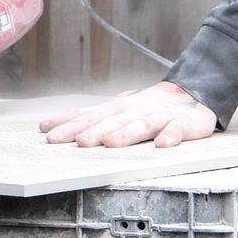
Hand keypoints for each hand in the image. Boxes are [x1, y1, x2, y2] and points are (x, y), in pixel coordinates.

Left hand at [38, 82, 217, 148]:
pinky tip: (163, 144)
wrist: (190, 93)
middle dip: (94, 131)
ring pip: (140, 125)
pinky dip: (170, 135)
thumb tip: (49, 125)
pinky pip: (176, 129)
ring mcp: (158, 116)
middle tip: (78, 142)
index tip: (48, 133)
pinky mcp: (181, 123)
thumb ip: (87, 117)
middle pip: (111, 122)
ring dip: (126, 134)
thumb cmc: (146, 106)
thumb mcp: (115, 109)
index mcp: (116, 109)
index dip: (69, 125)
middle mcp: (134, 111)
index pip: (89, 116)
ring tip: (111, 143)